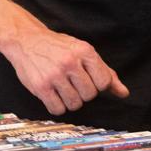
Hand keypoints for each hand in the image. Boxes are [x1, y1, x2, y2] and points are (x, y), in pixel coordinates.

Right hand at [2, 27, 128, 115]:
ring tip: (62, 88)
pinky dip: (57, 106)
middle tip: (72, 82)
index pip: (104, 82)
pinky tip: (53, 94)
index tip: (88, 79)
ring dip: (70, 101)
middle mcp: (70, 62)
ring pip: (75, 104)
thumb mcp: (83, 52)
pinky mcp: (41, 86)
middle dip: (83, 93)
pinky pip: (57, 110)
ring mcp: (55, 74)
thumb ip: (105, 72)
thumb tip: (123, 93)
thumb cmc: (58, 47)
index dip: (98, 85)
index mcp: (84, 51)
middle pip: (90, 95)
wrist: (26, 40)